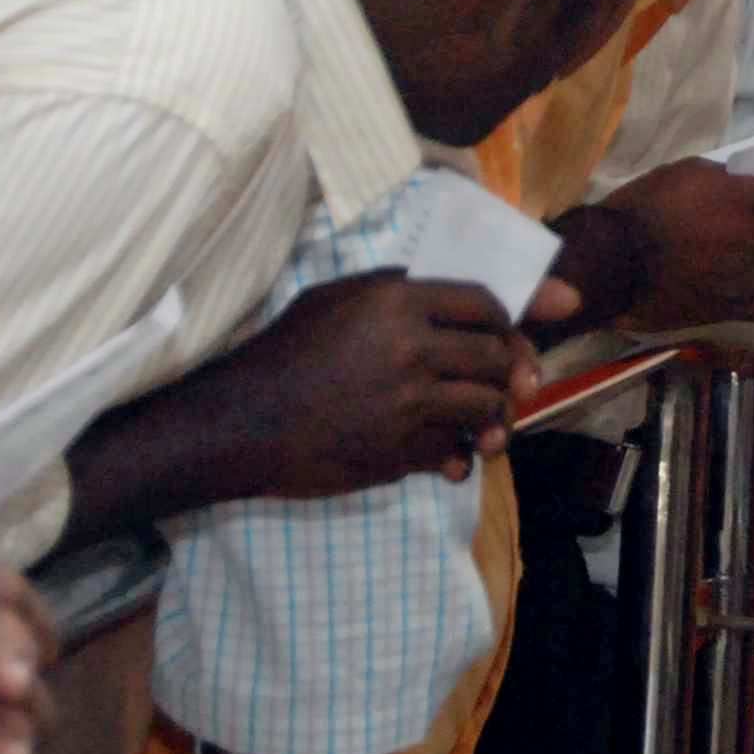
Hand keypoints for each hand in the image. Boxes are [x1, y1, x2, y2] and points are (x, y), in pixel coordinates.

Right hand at [201, 275, 537, 498]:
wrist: (241, 422)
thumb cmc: (284, 354)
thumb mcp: (337, 301)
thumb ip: (398, 292)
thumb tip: (455, 301)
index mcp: (398, 300)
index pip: (486, 303)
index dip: (508, 322)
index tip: (506, 339)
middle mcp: (412, 346)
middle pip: (499, 355)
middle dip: (511, 372)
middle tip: (508, 386)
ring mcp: (409, 401)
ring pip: (488, 406)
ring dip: (493, 419)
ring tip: (482, 427)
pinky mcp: (400, 450)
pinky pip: (454, 451)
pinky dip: (457, 458)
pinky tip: (448, 461)